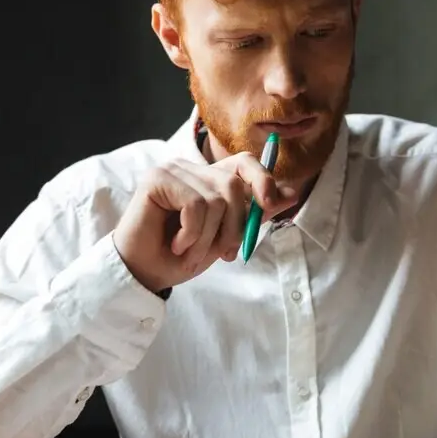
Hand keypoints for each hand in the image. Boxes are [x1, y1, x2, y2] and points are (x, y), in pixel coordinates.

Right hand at [114, 154, 297, 293]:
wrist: (145, 274)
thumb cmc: (180, 257)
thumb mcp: (225, 237)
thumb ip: (253, 214)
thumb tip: (291, 194)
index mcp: (208, 179)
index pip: (245, 162)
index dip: (263, 180)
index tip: (270, 205)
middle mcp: (191, 169)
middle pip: (234, 185)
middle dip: (235, 227)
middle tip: (225, 254)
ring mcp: (173, 171)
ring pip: (216, 200)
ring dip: (209, 238)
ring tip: (191, 252)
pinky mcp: (157, 179)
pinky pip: (195, 206)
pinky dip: (192, 235)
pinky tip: (176, 244)